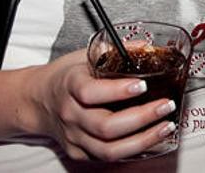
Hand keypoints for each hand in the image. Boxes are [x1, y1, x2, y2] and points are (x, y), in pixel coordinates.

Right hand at [29, 50, 177, 160]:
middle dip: (142, 118)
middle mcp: (70, 114)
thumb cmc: (65, 76)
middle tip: (165, 105)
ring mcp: (74, 137)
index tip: (143, 85)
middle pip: (105, 126)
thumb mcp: (84, 56)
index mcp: (70, 85)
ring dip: (143, 140)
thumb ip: (114, 51)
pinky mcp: (79, 153)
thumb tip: (145, 46)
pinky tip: (151, 139)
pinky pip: (108, 158)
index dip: (118, 91)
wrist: (38, 100)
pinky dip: (133, 151)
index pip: (91, 92)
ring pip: (109, 149)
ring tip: (166, 126)